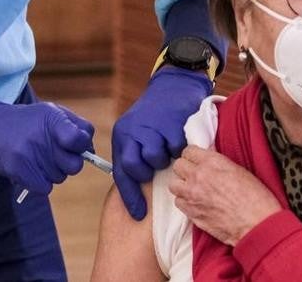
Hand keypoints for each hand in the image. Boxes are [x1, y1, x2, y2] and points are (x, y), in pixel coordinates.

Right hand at [0, 100, 94, 194]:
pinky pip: (45, 188)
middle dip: (68, 162)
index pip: (81, 139)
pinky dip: (41, 182)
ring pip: (60, 178)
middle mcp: (42, 136)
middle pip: (74, 166)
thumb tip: (90, 150)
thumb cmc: (27, 122)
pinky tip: (31, 169)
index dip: (81, 145)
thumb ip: (76, 127)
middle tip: (54, 153)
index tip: (72, 144)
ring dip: (53, 172)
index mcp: (53, 118)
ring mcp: (29, 154)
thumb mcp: (52, 113)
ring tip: (37, 157)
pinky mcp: (19, 171)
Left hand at [112, 66, 212, 218]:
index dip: (130, 197)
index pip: (122, 173)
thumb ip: (135, 156)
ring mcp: (150, 127)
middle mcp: (131, 131)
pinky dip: (179, 147)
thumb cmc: (156, 116)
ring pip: (156, 159)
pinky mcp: (170, 123)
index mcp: (122, 136)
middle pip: (137, 168)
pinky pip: (175, 148)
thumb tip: (139, 191)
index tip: (138, 215)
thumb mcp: (138, 133)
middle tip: (158, 164)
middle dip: (148, 172)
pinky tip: (179, 137)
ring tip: (169, 147)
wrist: (174, 85)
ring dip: (166, 158)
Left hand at [168, 146, 280, 245]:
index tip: (197, 161)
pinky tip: (195, 203)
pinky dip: (184, 202)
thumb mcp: (240, 170)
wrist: (257, 226)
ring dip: (182, 186)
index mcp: (212, 162)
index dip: (193, 156)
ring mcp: (192, 196)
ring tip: (193, 190)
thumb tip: (209, 160)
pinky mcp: (191, 213)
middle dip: (185, 169)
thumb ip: (219, 163)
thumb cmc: (257, 199)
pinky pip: (178, 203)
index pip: (189, 151)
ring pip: (174, 185)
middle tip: (194, 174)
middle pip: (178, 165)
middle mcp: (198, 176)